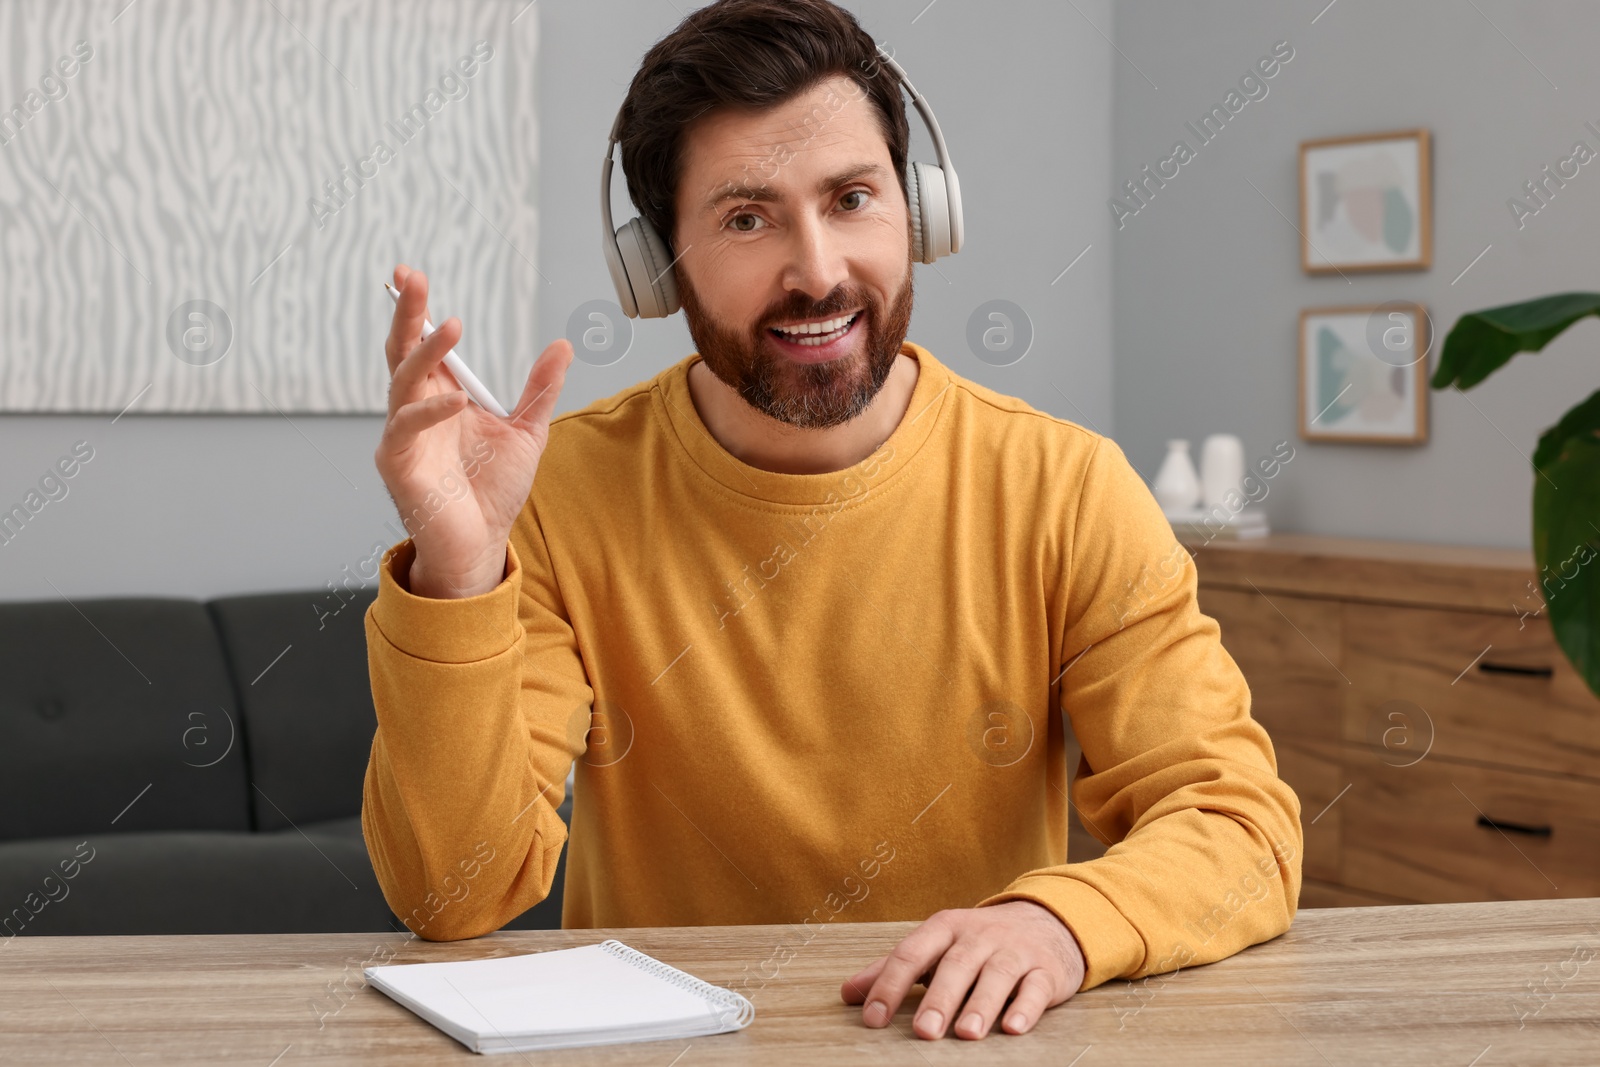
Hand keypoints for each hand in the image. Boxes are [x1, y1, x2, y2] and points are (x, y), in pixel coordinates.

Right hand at [375, 264, 573, 598]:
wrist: (482, 544)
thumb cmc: (493, 491)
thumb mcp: (527, 432)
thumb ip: (540, 390)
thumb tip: (563, 345)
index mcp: (440, 395)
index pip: (423, 343)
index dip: (417, 309)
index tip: (412, 274)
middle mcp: (415, 409)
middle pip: (402, 350)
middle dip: (406, 313)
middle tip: (411, 277)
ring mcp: (403, 435)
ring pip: (402, 380)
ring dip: (424, 351)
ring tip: (450, 325)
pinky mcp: (398, 463)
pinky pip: (406, 428)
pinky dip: (430, 410)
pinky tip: (457, 399)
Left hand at [840, 901, 1084, 1039]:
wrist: (1046, 922)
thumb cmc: (978, 942)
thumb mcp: (935, 946)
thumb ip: (892, 969)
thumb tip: (847, 994)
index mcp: (945, 928)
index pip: (912, 953)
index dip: (890, 985)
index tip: (873, 1018)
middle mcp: (979, 936)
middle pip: (956, 965)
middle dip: (939, 999)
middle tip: (924, 1032)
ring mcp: (1014, 951)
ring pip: (997, 975)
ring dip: (981, 1004)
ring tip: (967, 1034)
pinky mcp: (1045, 970)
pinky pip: (1035, 987)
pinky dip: (1026, 1007)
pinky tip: (1013, 1028)